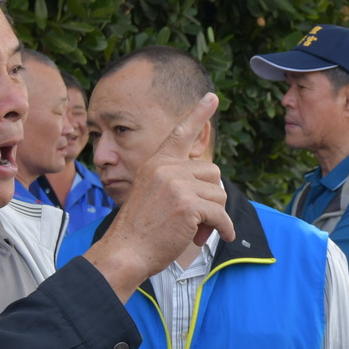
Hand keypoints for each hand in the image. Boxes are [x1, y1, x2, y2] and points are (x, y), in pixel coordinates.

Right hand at [84, 94, 236, 299]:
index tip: (212, 97)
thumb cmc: (139, 229)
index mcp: (156, 162)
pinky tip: (220, 235)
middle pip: (212, 173)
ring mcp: (177, 184)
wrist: (125, 251)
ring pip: (219, 194)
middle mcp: (166, 168)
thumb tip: (211, 182)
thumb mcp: (153, 194)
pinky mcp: (188, 204)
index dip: (198, 114)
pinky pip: (221, 215)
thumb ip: (175, 181)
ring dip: (214, 216)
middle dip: (211, 197)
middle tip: (196, 219)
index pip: (180, 132)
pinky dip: (223, 228)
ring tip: (195, 230)